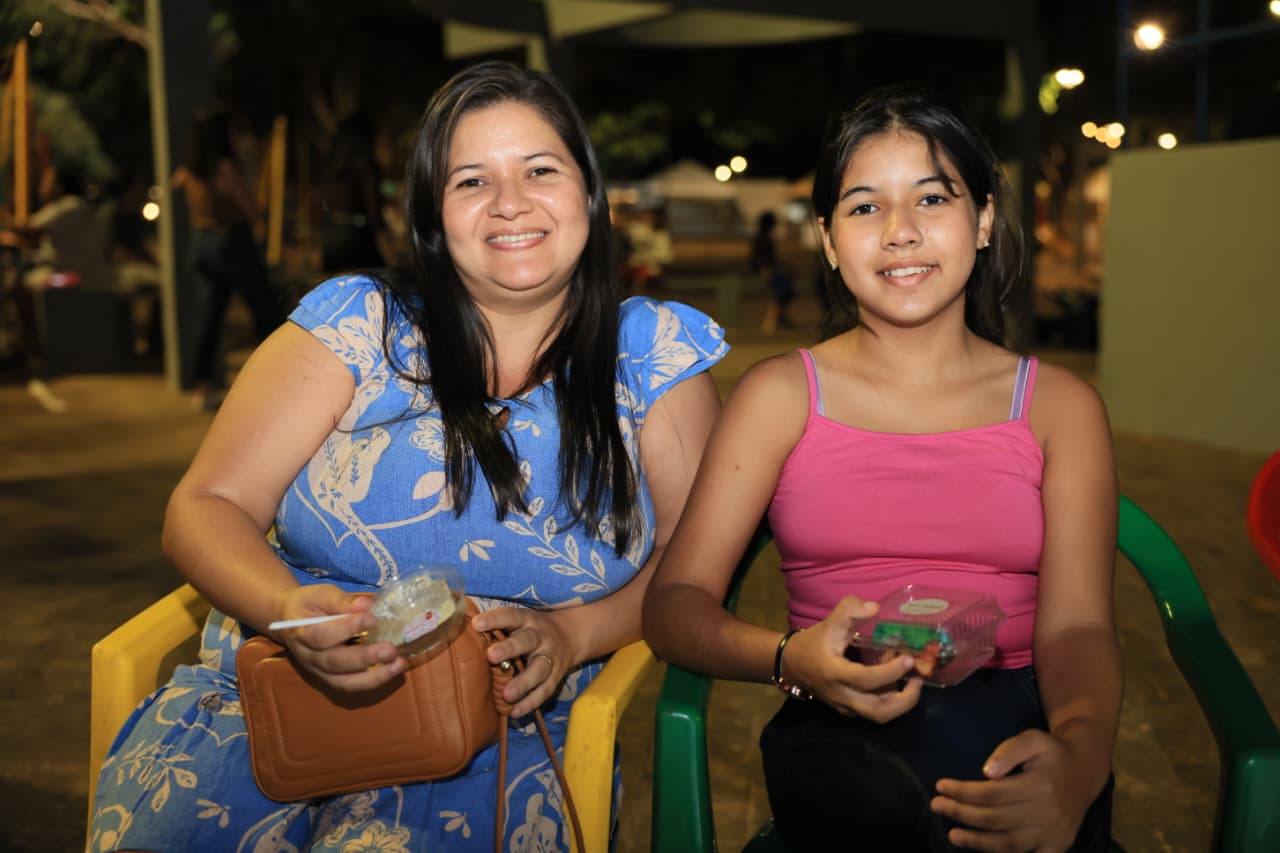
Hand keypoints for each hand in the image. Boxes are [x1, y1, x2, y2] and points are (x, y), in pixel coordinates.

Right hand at [271, 584, 404, 691]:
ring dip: (374, 677)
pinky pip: (352, 685)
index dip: (348, 628)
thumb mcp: (321, 594)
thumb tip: (366, 605)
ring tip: (398, 664)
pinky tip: (393, 669)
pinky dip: (374, 680)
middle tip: (390, 649)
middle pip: (335, 663)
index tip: (372, 618)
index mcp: (302, 633)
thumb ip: (342, 601)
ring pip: (345, 682)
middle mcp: (309, 657)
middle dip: (365, 658)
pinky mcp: (332, 678)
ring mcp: (320, 672)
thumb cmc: (309, 604)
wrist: (290, 620)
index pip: (323, 635)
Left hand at [472, 606, 577, 717]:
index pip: (511, 617)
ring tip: (506, 694)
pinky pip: (545, 691)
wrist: (571, 635)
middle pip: (527, 641)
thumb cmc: (530, 629)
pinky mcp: (556, 677)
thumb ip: (496, 627)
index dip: (494, 619)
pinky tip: (515, 712)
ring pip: (538, 669)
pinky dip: (531, 703)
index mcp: (527, 620)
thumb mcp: (519, 621)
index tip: (476, 624)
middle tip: (491, 656)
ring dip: (523, 682)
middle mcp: (540, 637)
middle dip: (510, 648)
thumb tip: (460, 629)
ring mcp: (550, 658)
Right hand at [785, 596, 922, 721]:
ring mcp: (844, 707)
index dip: (890, 672)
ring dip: (900, 704)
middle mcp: (841, 695)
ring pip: (878, 716)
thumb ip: (849, 610)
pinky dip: (890, 703)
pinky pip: (872, 712)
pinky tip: (898, 686)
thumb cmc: (812, 643)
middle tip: (918, 680)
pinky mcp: (847, 711)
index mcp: (835, 673)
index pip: (866, 679)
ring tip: (913, 684)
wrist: (791, 664)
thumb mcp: (828, 623)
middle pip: (878, 711)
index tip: (909, 659)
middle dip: (905, 700)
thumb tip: (875, 608)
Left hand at [930, 729, 1091, 851]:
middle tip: (937, 805)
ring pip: (1009, 843)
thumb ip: (1009, 750)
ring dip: (977, 842)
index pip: (992, 794)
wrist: (1085, 770)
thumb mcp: (1033, 739)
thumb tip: (988, 771)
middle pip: (995, 819)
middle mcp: (1046, 813)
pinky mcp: (1058, 845)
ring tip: (953, 835)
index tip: (940, 786)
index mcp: (1039, 786)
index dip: (963, 792)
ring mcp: (1053, 833)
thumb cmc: (1052, 753)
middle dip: (961, 813)